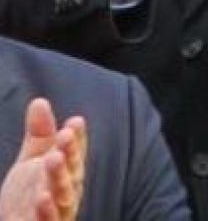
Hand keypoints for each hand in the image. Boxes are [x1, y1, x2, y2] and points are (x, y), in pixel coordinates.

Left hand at [0, 98, 86, 220]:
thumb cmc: (28, 197)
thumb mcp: (32, 161)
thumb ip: (39, 134)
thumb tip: (39, 101)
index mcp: (67, 171)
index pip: (75, 152)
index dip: (76, 138)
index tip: (75, 122)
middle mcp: (67, 190)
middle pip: (72, 171)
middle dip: (70, 153)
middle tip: (65, 134)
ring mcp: (58, 211)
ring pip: (64, 195)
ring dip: (60, 177)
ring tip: (53, 159)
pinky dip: (47, 211)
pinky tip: (43, 197)